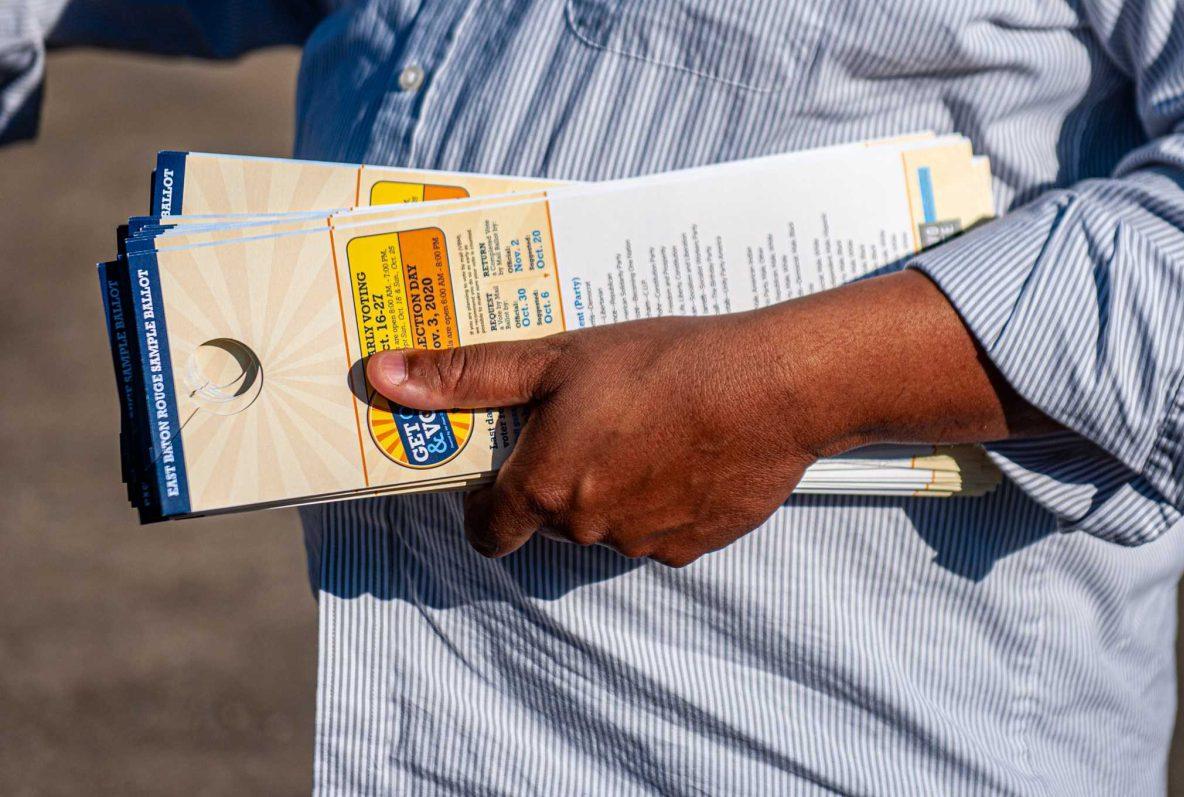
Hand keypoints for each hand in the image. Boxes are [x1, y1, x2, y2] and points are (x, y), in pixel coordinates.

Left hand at [366, 271, 1049, 565]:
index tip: (502, 471)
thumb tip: (384, 378)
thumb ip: (467, 376)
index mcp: (543, 488)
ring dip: (615, 485)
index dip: (487, 503)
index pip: (487, 529)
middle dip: (561, 477)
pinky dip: (662, 498)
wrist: (769, 387)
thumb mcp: (554, 358)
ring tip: (647, 426)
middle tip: (593, 419)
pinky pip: (660, 529)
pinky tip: (684, 451)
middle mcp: (586, 529)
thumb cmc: (661, 365)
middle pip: (551, 517)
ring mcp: (642, 543)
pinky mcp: (693, 545)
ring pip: (608, 522)